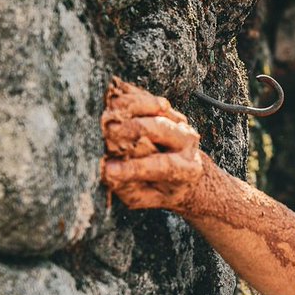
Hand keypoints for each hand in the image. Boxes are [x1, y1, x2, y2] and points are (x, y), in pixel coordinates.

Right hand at [100, 78, 206, 212]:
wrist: (183, 175)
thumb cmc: (159, 189)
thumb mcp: (145, 197)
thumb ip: (128, 186)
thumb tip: (106, 170)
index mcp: (188, 170)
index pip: (163, 165)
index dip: (134, 168)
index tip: (109, 171)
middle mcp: (188, 142)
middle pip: (158, 128)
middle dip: (130, 130)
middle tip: (106, 134)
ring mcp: (180, 123)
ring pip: (153, 108)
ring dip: (128, 108)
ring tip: (107, 116)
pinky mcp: (168, 109)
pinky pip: (146, 98)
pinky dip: (127, 97)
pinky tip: (111, 101)